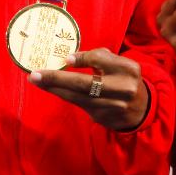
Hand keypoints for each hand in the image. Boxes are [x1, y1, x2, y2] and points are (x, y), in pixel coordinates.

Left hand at [29, 48, 148, 131]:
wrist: (140, 109)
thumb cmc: (123, 79)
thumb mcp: (120, 64)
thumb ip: (100, 58)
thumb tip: (70, 59)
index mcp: (128, 69)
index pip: (100, 59)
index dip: (81, 59)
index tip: (66, 59)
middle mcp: (121, 88)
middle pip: (84, 83)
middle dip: (56, 78)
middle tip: (35, 74)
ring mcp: (110, 105)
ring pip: (76, 96)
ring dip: (54, 88)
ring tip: (37, 81)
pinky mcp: (101, 116)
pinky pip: (77, 103)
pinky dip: (63, 94)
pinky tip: (51, 88)